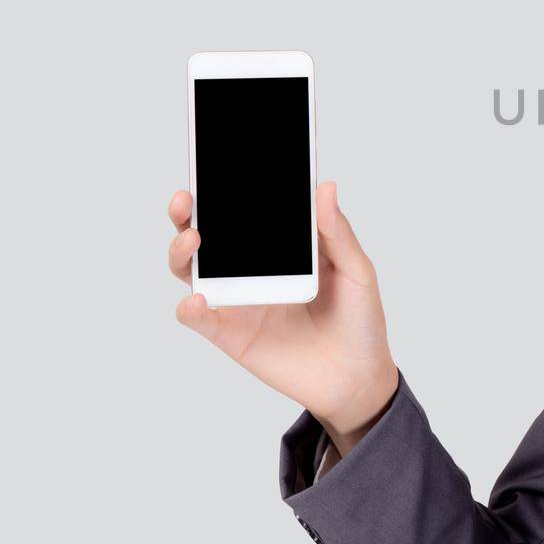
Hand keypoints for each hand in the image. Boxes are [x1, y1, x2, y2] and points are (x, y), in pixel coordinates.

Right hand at [167, 181, 398, 456]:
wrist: (358, 378)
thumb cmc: (360, 320)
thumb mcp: (357, 272)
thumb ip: (337, 234)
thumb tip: (325, 187)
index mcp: (282, 246)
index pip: (247, 211)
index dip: (228, 188)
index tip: (220, 165)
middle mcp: (253, 268)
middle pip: (208, 234)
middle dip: (189, 213)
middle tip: (187, 199)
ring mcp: (239, 300)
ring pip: (194, 270)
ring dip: (182, 252)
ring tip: (193, 240)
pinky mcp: (231, 335)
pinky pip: (200, 318)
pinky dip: (191, 308)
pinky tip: (197, 299)